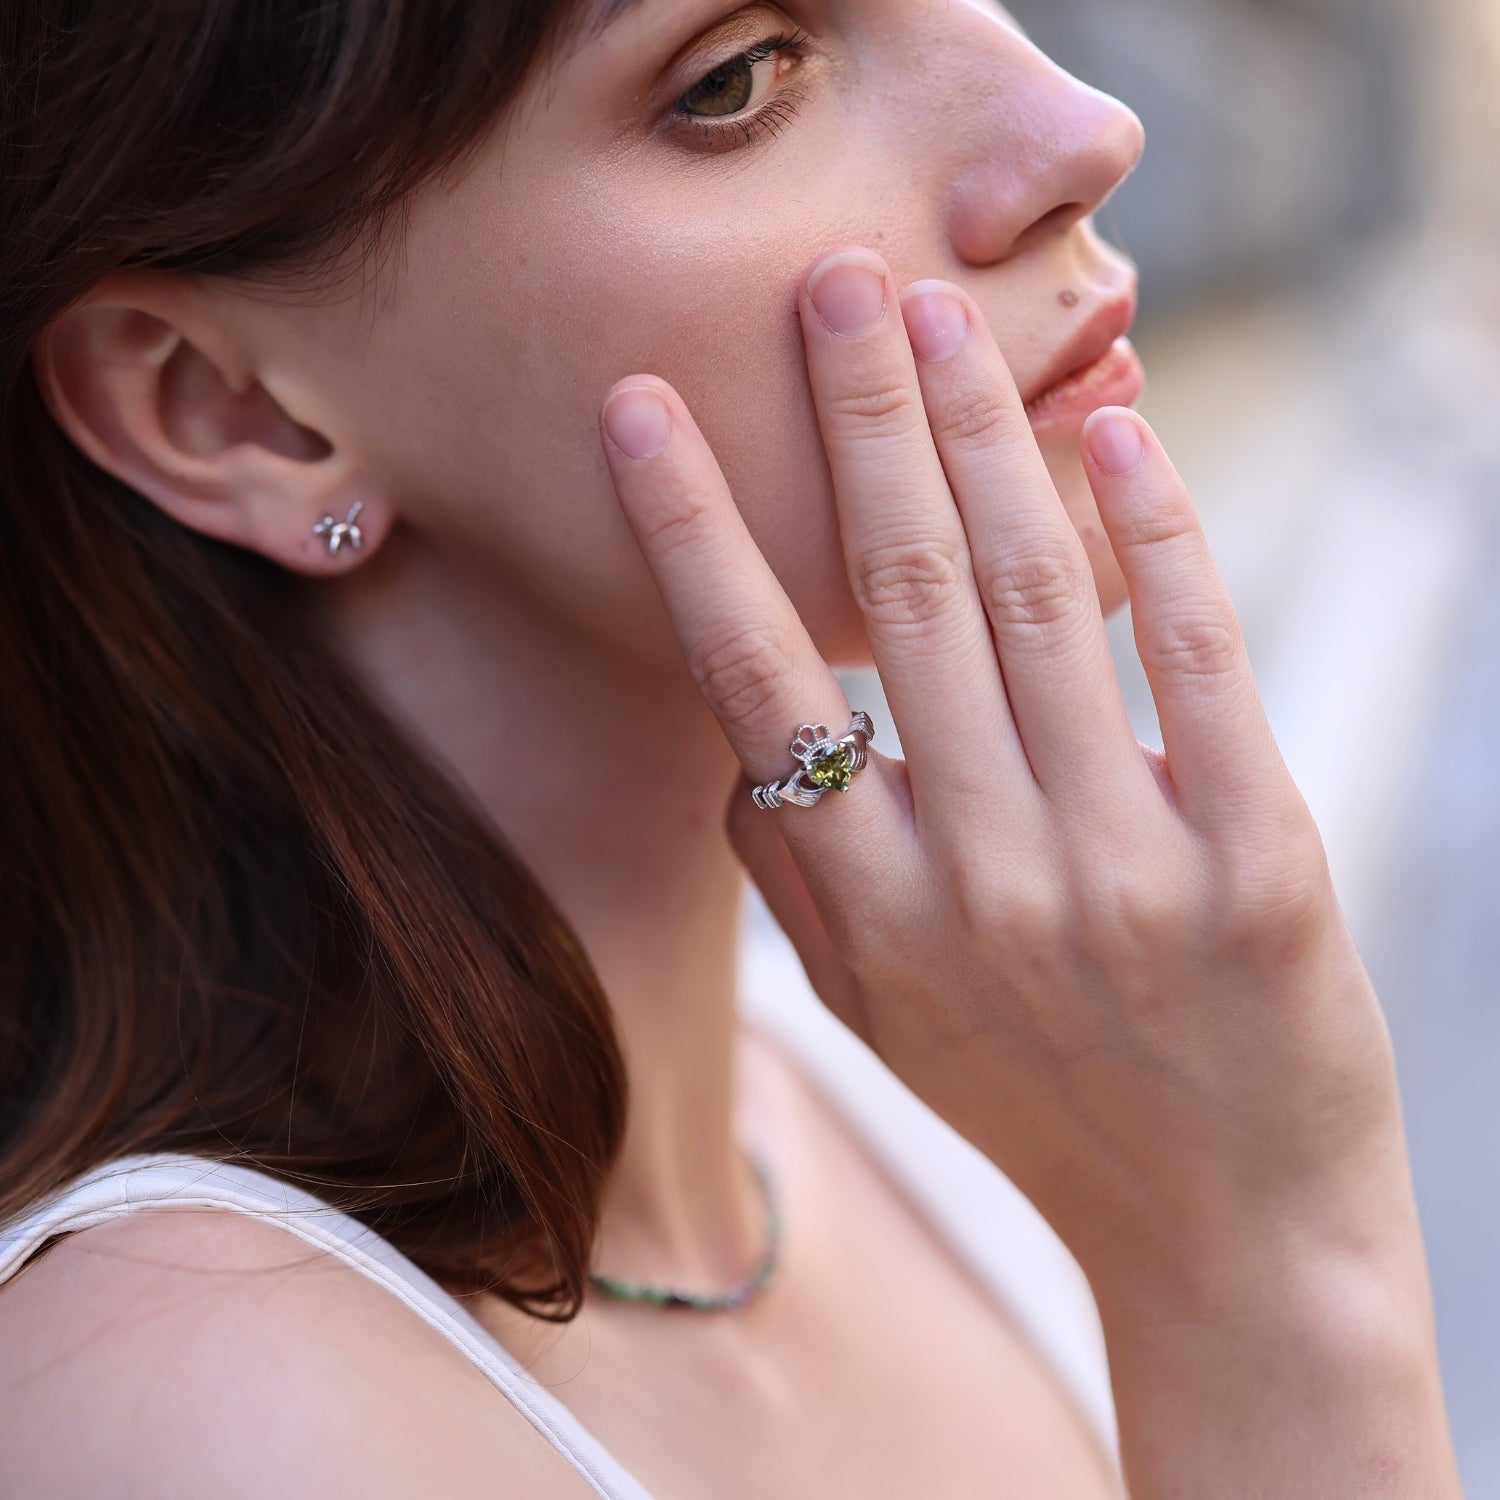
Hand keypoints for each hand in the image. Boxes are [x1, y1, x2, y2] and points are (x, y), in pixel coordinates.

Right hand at [597, 246, 1412, 1313]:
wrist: (1229, 1234)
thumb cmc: (1038, 1106)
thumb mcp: (883, 1020)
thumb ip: (802, 885)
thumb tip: (745, 749)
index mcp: (870, 913)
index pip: (757, 685)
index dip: (692, 534)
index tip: (643, 412)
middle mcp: (979, 880)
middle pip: (899, 600)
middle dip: (857, 420)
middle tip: (830, 282)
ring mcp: (1122, 870)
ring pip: (1033, 605)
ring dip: (982, 440)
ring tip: (941, 320)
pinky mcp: (1261, 866)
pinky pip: (1196, 664)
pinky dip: (1153, 535)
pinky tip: (1114, 433)